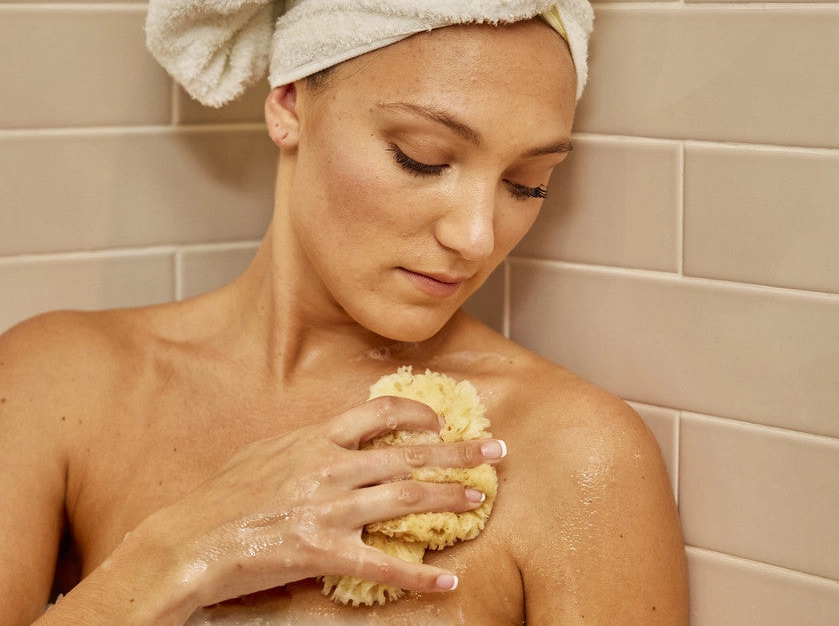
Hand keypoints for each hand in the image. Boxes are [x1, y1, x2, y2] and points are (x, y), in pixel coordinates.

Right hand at [130, 396, 505, 612]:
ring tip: (480, 500)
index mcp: (315, 438)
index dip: (416, 415)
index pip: (379, 413)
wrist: (188, 539)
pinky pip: (381, 564)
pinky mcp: (321, 551)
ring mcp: (327, 508)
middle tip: (496, 451)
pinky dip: (418, 574)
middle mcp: (329, 466)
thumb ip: (308, 440)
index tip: (440, 421)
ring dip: (448, 499)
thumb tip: (338, 434)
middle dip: (457, 450)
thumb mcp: (266, 450)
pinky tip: (445, 580)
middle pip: (407, 453)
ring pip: (404, 498)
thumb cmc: (223, 494)